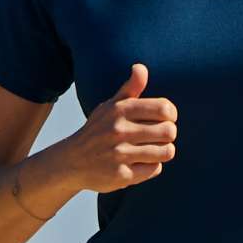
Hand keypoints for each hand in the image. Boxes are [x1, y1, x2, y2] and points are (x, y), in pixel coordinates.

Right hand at [58, 65, 176, 195]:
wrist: (72, 161)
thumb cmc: (98, 130)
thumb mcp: (110, 106)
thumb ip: (130, 88)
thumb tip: (141, 67)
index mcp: (120, 110)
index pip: (164, 108)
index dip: (170, 115)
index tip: (164, 119)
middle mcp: (119, 131)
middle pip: (169, 131)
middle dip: (169, 135)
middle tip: (160, 137)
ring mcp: (119, 154)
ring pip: (166, 152)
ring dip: (163, 151)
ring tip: (153, 150)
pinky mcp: (121, 175)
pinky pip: (155, 169)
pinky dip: (152, 167)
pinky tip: (140, 163)